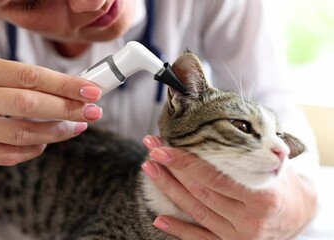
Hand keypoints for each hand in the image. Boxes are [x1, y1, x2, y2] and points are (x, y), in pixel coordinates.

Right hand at [0, 54, 101, 164]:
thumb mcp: (2, 72)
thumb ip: (36, 80)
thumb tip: (83, 93)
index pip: (29, 75)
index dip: (65, 85)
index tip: (93, 92)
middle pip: (27, 104)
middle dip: (66, 109)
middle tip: (93, 112)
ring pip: (23, 134)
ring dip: (57, 132)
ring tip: (76, 126)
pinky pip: (12, 155)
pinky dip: (37, 148)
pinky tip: (48, 139)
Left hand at [141, 135, 317, 239]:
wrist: (298, 213)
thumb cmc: (281, 182)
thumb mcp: (273, 164)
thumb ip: (248, 152)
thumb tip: (215, 126)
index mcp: (262, 196)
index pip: (215, 177)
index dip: (185, 162)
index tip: (162, 147)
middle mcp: (249, 219)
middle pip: (200, 191)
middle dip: (171, 168)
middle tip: (152, 149)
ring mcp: (238, 235)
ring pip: (195, 210)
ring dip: (168, 189)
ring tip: (150, 169)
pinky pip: (200, 239)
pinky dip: (178, 229)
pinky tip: (159, 218)